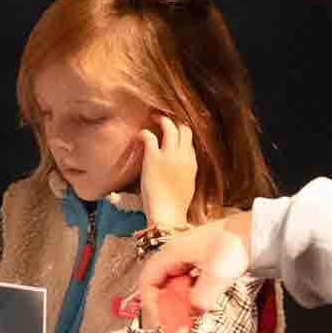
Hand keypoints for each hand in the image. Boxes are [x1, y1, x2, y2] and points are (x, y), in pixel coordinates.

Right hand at [128, 217, 251, 332]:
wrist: (258, 230)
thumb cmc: (234, 248)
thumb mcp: (217, 275)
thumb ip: (201, 297)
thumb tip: (193, 311)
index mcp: (171, 252)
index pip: (148, 280)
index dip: (150, 302)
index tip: (161, 322)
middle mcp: (175, 253)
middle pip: (159, 283)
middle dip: (164, 304)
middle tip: (175, 322)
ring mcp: (188, 256)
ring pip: (173, 283)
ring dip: (177, 301)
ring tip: (187, 316)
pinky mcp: (201, 260)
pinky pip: (186, 281)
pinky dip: (189, 294)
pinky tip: (199, 303)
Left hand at [137, 118, 201, 232]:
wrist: (168, 215)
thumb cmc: (175, 206)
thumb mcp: (188, 186)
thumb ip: (186, 172)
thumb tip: (181, 167)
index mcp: (192, 164)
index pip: (190, 143)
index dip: (181, 136)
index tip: (173, 133)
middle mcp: (183, 156)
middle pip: (184, 130)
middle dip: (175, 121)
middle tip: (164, 119)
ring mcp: (169, 156)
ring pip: (170, 128)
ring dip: (162, 120)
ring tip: (153, 117)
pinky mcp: (153, 158)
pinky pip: (150, 137)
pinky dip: (144, 133)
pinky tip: (139, 135)